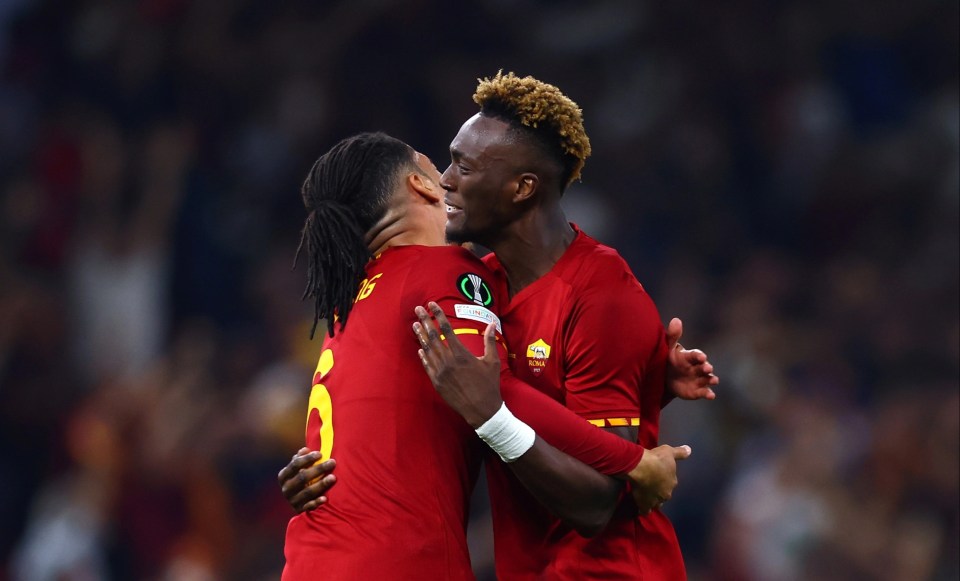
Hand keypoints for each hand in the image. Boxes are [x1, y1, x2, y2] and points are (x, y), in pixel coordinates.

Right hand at [278, 447, 337, 512]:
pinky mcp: (300, 510)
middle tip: (332, 462)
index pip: (295, 465)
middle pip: (302, 477)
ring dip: (321, 484)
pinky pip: (309, 507)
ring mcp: (292, 501)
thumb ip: (301, 459)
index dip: (307, 459)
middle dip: (318, 469)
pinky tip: (325, 498)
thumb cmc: (301, 480)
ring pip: (307, 492)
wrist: (298, 502)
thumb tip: (305, 449)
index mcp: (284, 476)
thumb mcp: (297, 470)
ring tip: (333, 477)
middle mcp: (286, 489)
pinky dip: (316, 502)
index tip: (320, 454)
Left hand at [413, 302, 501, 427]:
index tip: (431, 305)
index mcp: (462, 353)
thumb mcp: (492, 361)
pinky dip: (422, 356)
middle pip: (433, 336)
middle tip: (417, 309)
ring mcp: (440, 372)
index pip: (446, 328)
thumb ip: (489, 341)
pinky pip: (427, 366)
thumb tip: (491, 324)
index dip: (438, 315)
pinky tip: (419, 348)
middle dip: (425, 320)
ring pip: (427, 349)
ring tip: (414, 324)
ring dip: (420, 336)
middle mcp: (448, 361)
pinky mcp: (436, 382)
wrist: (481, 409)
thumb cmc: (489, 385)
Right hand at [626, 444, 690, 513]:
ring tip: (646, 497)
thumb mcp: (669, 452)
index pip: (670, 483)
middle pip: (664, 495)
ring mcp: (656, 501)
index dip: (664, 479)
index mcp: (672, 482)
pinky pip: (645, 511)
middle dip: (660, 492)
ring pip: (656, 504)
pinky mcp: (645, 505)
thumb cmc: (656, 459)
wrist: (642, 467)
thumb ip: (680, 452)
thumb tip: (689, 450)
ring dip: (653, 502)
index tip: (658, 476)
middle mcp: (666, 494)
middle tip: (652, 486)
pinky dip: (643, 509)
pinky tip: (640, 507)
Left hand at [666, 318, 718, 399]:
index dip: (698, 356)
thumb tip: (676, 320)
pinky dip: (708, 394)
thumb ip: (672, 336)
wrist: (666, 378)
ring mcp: (699, 379)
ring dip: (711, 379)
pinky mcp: (698, 390)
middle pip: (703, 367)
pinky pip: (704, 392)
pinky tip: (711, 396)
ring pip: (707, 379)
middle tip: (707, 368)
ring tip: (714, 380)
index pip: (695, 355)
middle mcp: (697, 367)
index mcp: (690, 356)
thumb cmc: (669, 359)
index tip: (701, 357)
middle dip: (706, 367)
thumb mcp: (668, 348)